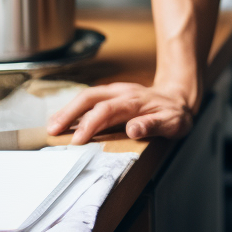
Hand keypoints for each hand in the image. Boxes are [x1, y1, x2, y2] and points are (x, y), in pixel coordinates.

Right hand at [46, 82, 195, 144]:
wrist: (180, 98)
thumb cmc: (175, 114)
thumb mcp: (172, 123)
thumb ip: (153, 125)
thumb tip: (133, 130)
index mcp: (135, 101)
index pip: (108, 110)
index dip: (90, 124)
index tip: (77, 140)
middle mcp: (122, 93)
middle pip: (91, 98)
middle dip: (70, 113)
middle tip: (53, 130)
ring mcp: (116, 92)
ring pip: (87, 96)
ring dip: (68, 110)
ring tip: (51, 126)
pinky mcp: (112, 94)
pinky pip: (90, 99)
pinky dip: (74, 109)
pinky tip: (62, 121)